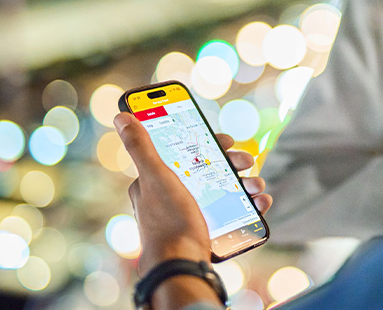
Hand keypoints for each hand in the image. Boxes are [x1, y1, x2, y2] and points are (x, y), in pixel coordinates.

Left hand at [114, 113, 271, 275]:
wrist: (181, 265)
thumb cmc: (167, 222)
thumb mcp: (155, 177)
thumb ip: (141, 146)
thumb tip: (122, 116)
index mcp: (157, 181)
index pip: (184, 151)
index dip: (208, 142)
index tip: (226, 139)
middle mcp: (175, 196)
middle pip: (208, 169)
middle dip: (232, 163)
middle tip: (246, 161)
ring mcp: (194, 214)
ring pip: (225, 189)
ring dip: (246, 184)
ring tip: (257, 186)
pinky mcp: (211, 229)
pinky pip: (234, 211)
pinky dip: (249, 205)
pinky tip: (260, 203)